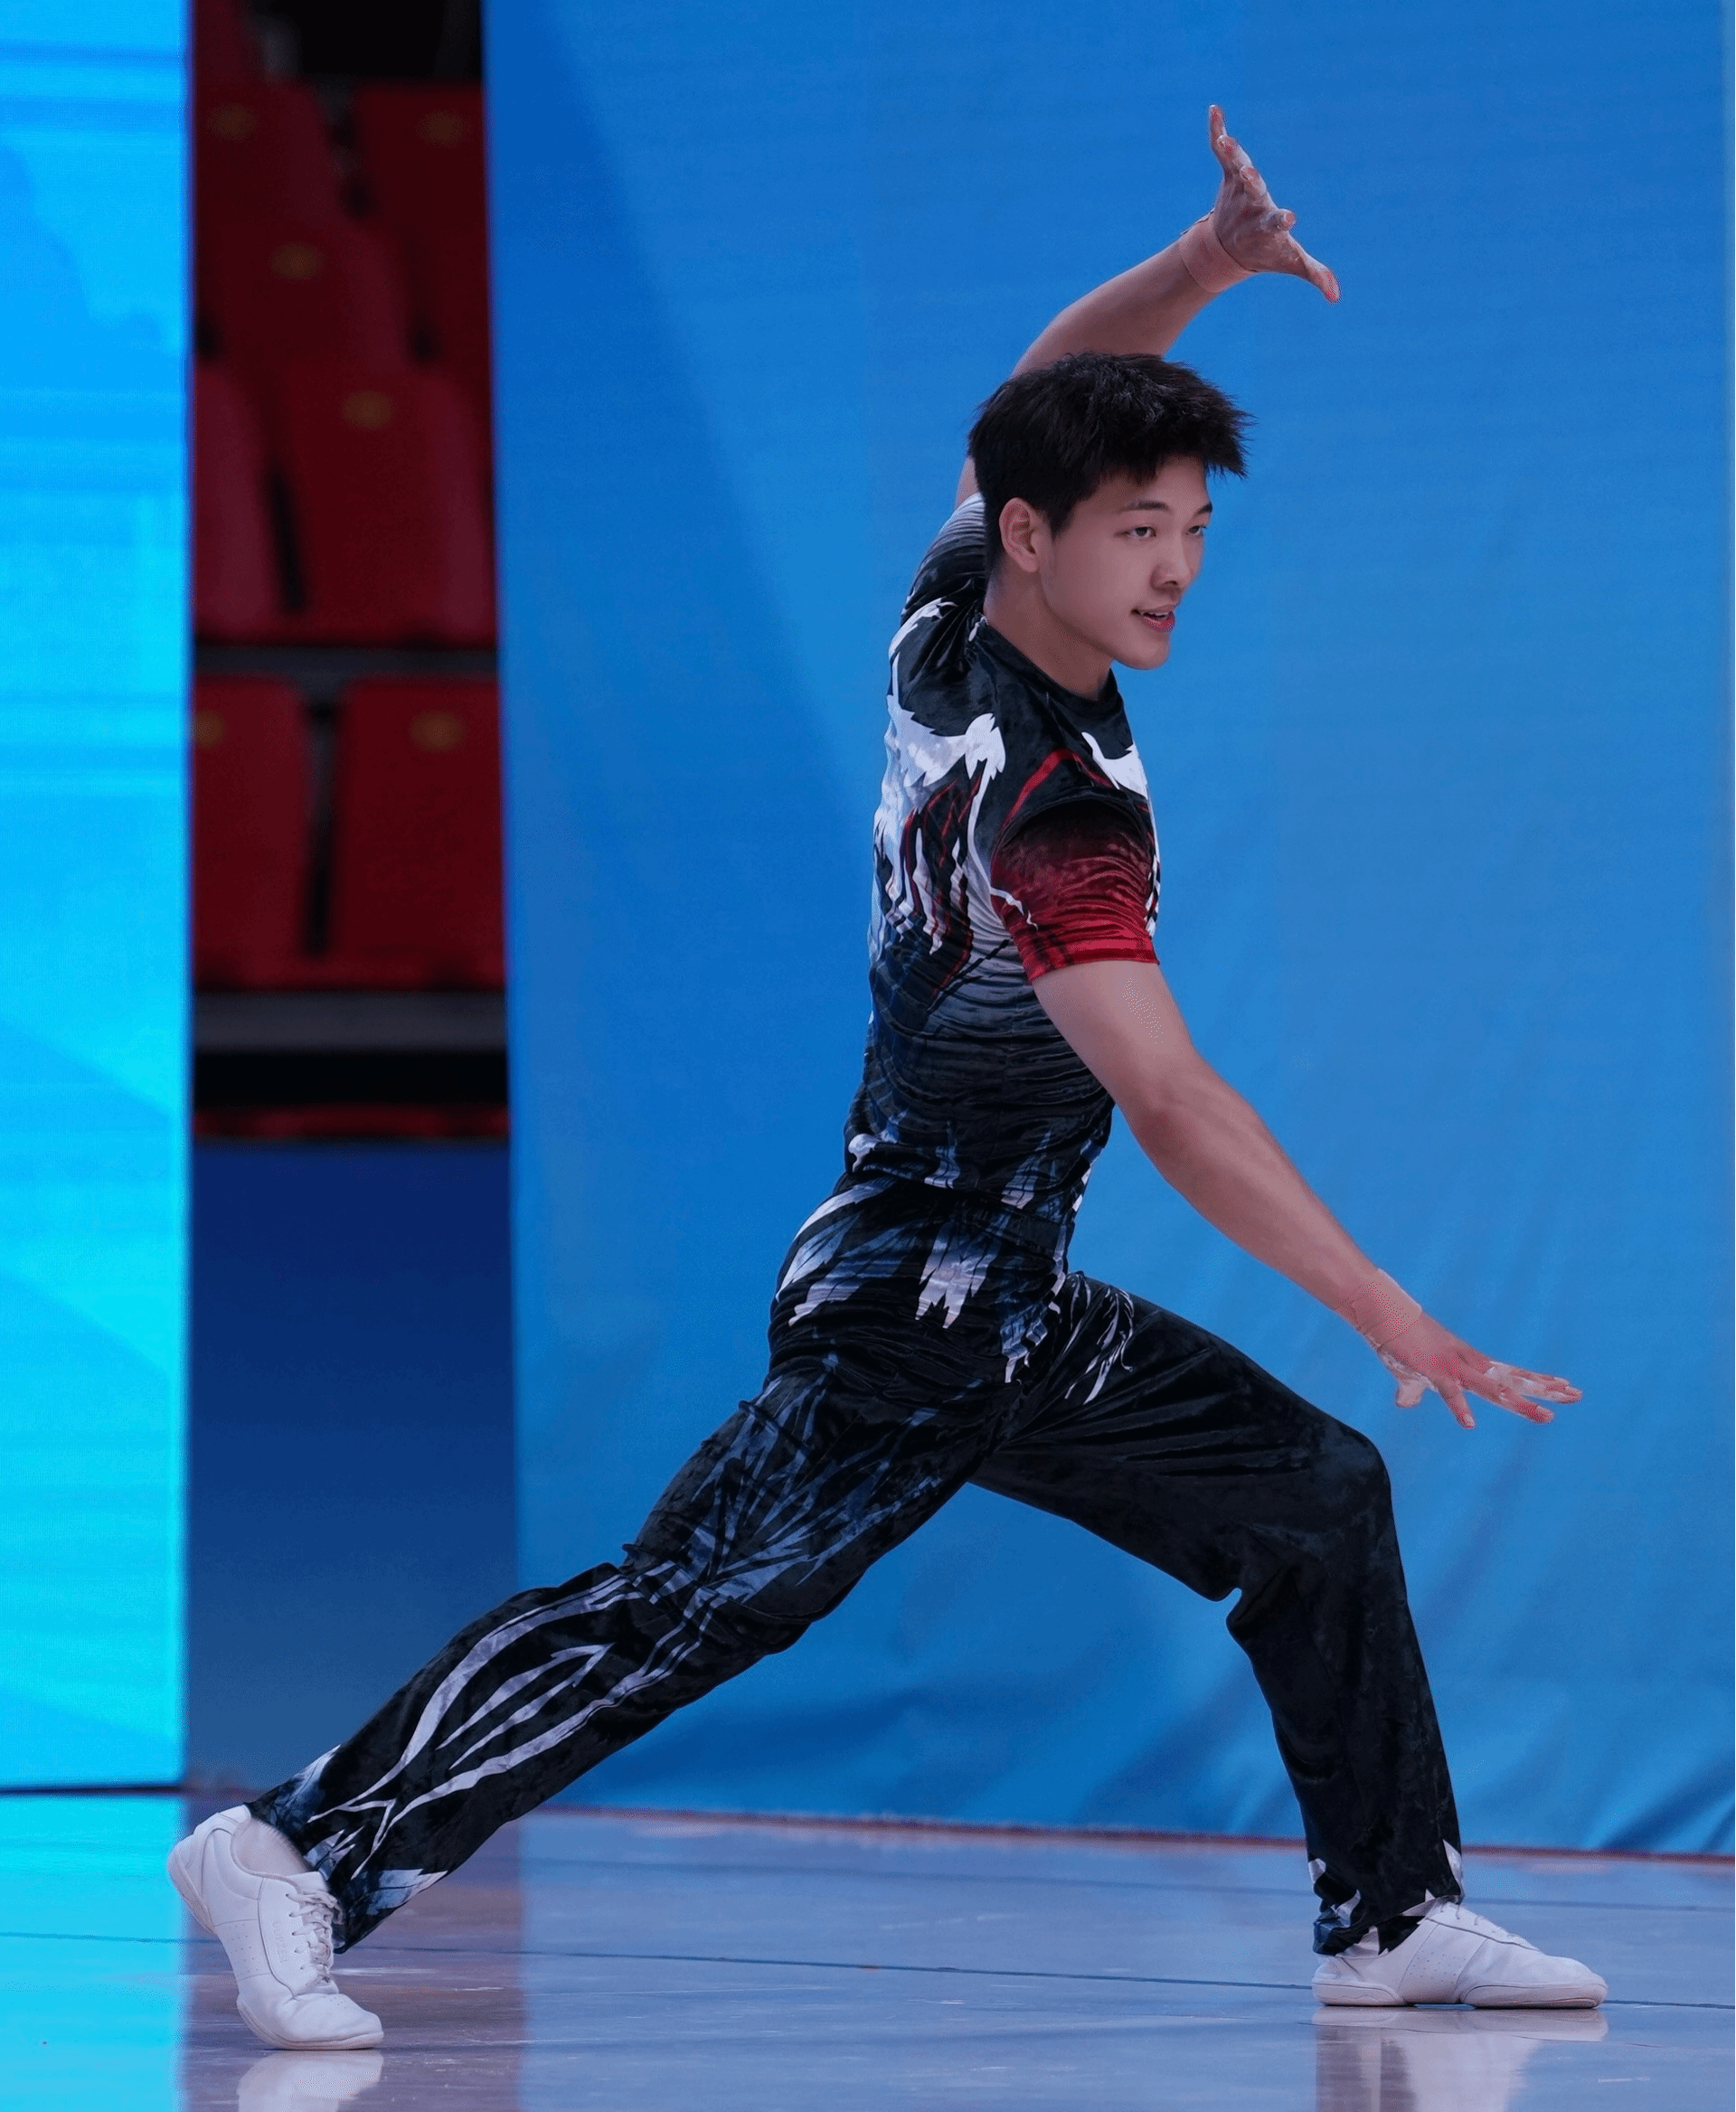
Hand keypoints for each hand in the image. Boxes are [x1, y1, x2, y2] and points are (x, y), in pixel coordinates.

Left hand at [1206, 105, 1338, 301]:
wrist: (1223, 251)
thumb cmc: (1264, 254)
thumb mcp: (1290, 263)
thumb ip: (1313, 275)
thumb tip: (1335, 297)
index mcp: (1265, 227)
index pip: (1274, 225)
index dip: (1281, 222)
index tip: (1290, 218)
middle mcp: (1250, 207)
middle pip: (1252, 193)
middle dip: (1252, 184)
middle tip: (1249, 174)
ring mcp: (1238, 189)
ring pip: (1234, 169)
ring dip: (1231, 153)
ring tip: (1224, 138)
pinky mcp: (1230, 175)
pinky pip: (1222, 154)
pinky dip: (1217, 131)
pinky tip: (1214, 110)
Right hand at [1374, 1311, 1581, 1429]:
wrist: (1382, 1311)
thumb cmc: (1396, 1338)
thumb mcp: (1408, 1371)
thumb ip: (1411, 1390)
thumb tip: (1404, 1404)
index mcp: (1469, 1362)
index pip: (1510, 1373)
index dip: (1537, 1381)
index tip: (1565, 1385)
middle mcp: (1470, 1363)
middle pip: (1514, 1378)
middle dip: (1545, 1388)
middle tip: (1578, 1395)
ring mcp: (1455, 1366)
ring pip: (1495, 1388)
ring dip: (1522, 1403)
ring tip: (1548, 1417)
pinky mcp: (1434, 1369)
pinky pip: (1450, 1391)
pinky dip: (1459, 1408)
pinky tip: (1470, 1425)